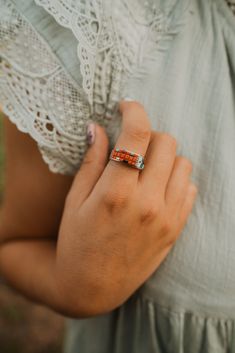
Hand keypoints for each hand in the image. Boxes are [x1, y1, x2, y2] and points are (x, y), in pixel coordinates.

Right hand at [56, 101, 196, 315]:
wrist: (93, 286)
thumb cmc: (76, 242)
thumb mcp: (76, 201)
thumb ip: (91, 161)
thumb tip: (99, 127)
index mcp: (116, 193)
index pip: (137, 134)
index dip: (134, 111)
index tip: (126, 106)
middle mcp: (147, 203)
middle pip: (166, 142)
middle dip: (149, 134)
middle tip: (133, 144)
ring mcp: (166, 217)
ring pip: (183, 162)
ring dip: (165, 157)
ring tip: (146, 168)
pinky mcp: (176, 229)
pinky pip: (190, 188)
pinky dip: (176, 180)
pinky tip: (157, 188)